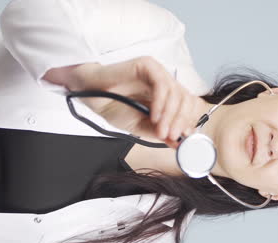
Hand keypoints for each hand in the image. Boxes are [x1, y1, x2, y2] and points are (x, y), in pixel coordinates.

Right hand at [70, 57, 202, 148]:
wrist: (89, 95)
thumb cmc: (112, 106)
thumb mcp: (140, 126)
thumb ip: (160, 133)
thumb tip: (179, 142)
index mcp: (166, 95)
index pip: (188, 106)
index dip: (188, 122)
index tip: (182, 140)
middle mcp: (165, 82)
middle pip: (186, 100)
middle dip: (181, 121)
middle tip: (171, 137)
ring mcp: (158, 72)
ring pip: (176, 93)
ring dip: (170, 116)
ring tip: (160, 131)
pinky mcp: (148, 65)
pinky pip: (162, 85)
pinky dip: (161, 103)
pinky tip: (154, 117)